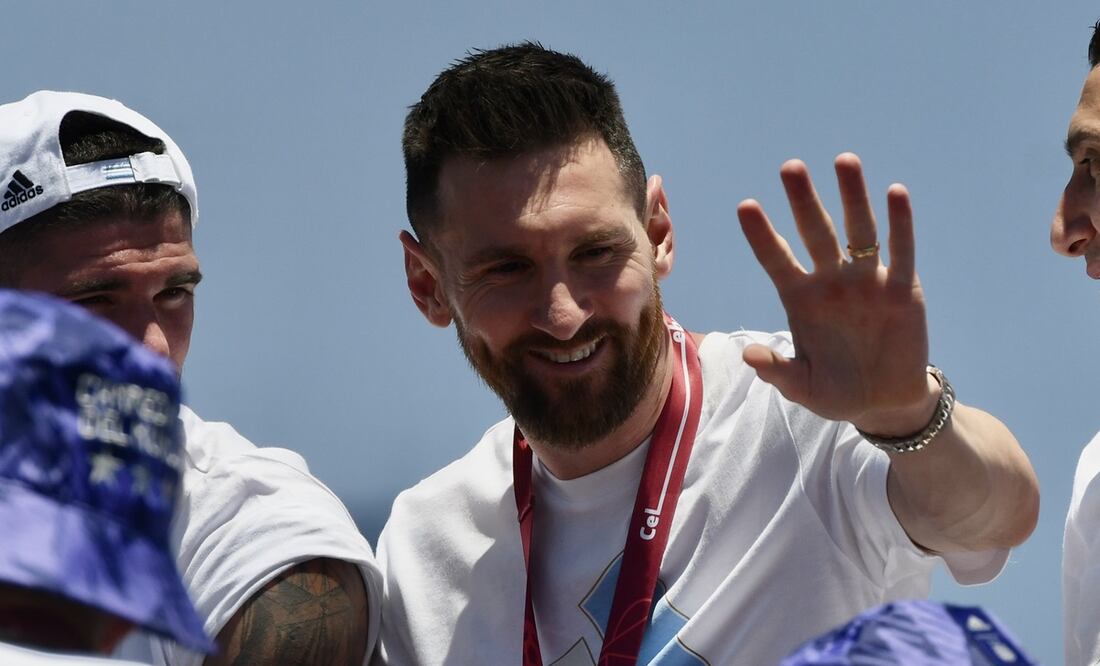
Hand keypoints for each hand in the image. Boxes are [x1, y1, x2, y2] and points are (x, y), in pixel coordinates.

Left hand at [737, 153, 937, 435]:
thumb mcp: (802, 387)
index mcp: (800, 299)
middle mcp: (831, 282)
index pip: (776, 259)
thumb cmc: (836, 392)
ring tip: (844, 160)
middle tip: (790, 167)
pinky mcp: (902, 290)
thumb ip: (777, 370)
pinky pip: (901, 252)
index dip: (762, 235)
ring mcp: (867, 282)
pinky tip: (895, 193)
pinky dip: (900, 224)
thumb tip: (748, 355)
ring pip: (859, 231)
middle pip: (815, 233)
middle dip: (803, 200)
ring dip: (853, 196)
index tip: (746, 206)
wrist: (884, 402)